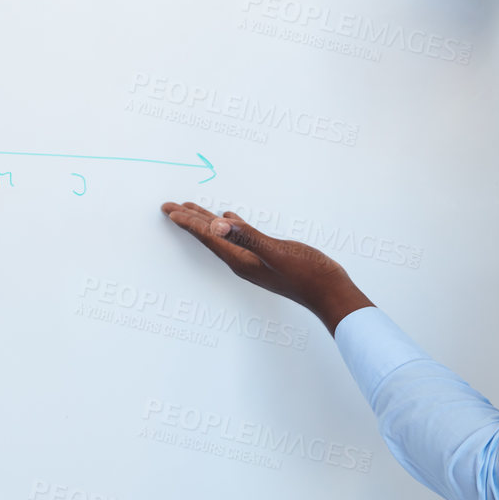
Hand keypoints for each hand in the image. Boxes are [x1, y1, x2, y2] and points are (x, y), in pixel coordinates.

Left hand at [160, 201, 373, 335]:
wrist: (330, 292)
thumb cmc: (307, 274)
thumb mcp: (276, 252)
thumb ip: (248, 237)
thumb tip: (218, 226)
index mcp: (241, 260)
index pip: (209, 238)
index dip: (189, 223)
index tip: (169, 210)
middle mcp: (243, 261)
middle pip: (209, 238)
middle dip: (189, 221)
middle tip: (168, 207)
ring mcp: (254, 260)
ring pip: (223, 237)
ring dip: (206, 223)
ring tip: (191, 210)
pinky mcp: (267, 257)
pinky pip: (240, 239)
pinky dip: (231, 227)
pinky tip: (230, 220)